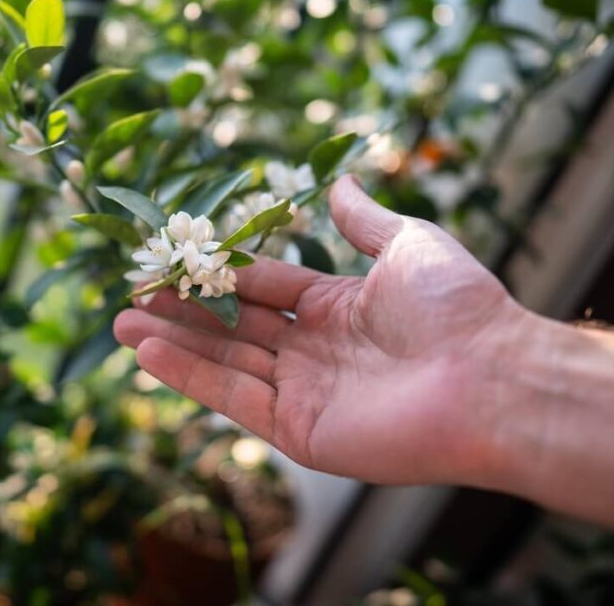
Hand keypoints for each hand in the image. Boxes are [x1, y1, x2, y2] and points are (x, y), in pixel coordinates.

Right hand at [114, 175, 526, 484]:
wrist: (491, 377)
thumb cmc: (456, 308)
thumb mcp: (408, 245)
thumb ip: (364, 220)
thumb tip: (340, 181)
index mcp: (336, 309)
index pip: (262, 288)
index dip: (218, 274)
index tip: (173, 260)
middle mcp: (315, 352)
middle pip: (234, 328)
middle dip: (182, 312)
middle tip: (131, 295)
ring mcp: (305, 394)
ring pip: (224, 363)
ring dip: (172, 343)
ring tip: (122, 322)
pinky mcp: (300, 432)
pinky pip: (234, 399)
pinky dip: (190, 376)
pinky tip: (149, 352)